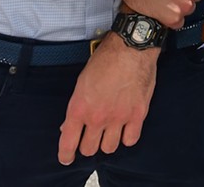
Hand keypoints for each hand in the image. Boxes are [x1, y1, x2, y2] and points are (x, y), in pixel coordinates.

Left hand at [57, 34, 158, 164]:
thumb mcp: (82, 82)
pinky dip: (127, 136)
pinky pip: (131, 140)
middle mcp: (97, 116)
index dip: (66, 155)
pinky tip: (126, 127)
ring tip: (110, 131)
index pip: (68, 143)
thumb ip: (77, 107)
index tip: (67, 157)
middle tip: (92, 137)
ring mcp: (118, 117)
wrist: (131, 46)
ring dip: (108, 141)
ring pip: (109, 148)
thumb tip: (70, 127)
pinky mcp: (138, 114)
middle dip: (88, 145)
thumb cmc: (106, 59)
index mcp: (79, 108)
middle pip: (89, 149)